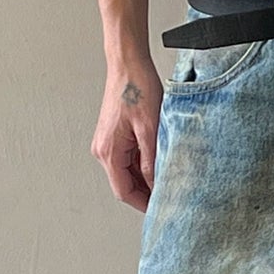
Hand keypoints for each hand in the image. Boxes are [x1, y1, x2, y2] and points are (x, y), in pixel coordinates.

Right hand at [92, 55, 161, 211]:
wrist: (128, 64)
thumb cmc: (137, 88)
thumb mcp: (150, 129)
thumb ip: (151, 161)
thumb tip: (156, 185)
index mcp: (108, 152)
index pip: (124, 192)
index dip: (144, 204)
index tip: (161, 209)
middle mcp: (103, 150)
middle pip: (124, 184)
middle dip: (146, 193)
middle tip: (170, 196)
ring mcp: (107, 143)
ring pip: (127, 173)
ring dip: (145, 178)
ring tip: (168, 178)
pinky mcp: (114, 137)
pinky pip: (128, 159)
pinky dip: (142, 165)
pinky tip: (158, 162)